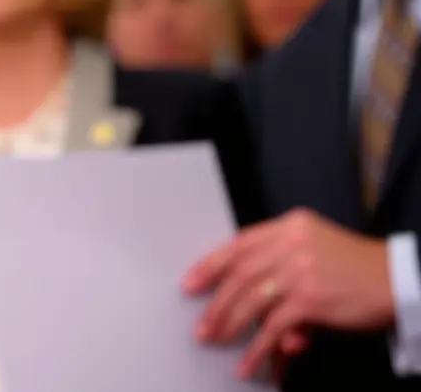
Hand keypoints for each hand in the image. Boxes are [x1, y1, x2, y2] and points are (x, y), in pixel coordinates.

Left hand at [181, 208, 393, 377]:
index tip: (190, 283)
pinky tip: (249, 363)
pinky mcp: (310, 297)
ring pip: (250, 299)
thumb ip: (281, 274)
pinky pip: (273, 326)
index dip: (211, 264)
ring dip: (229, 324)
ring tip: (214, 340)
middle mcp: (291, 243)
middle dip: (216, 301)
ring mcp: (300, 269)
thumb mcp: (315, 254)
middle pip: (240, 273)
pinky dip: (259, 347)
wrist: (398, 280)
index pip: (240, 243)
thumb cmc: (356, 270)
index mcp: (289, 226)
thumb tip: (256, 311)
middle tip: (200, 323)